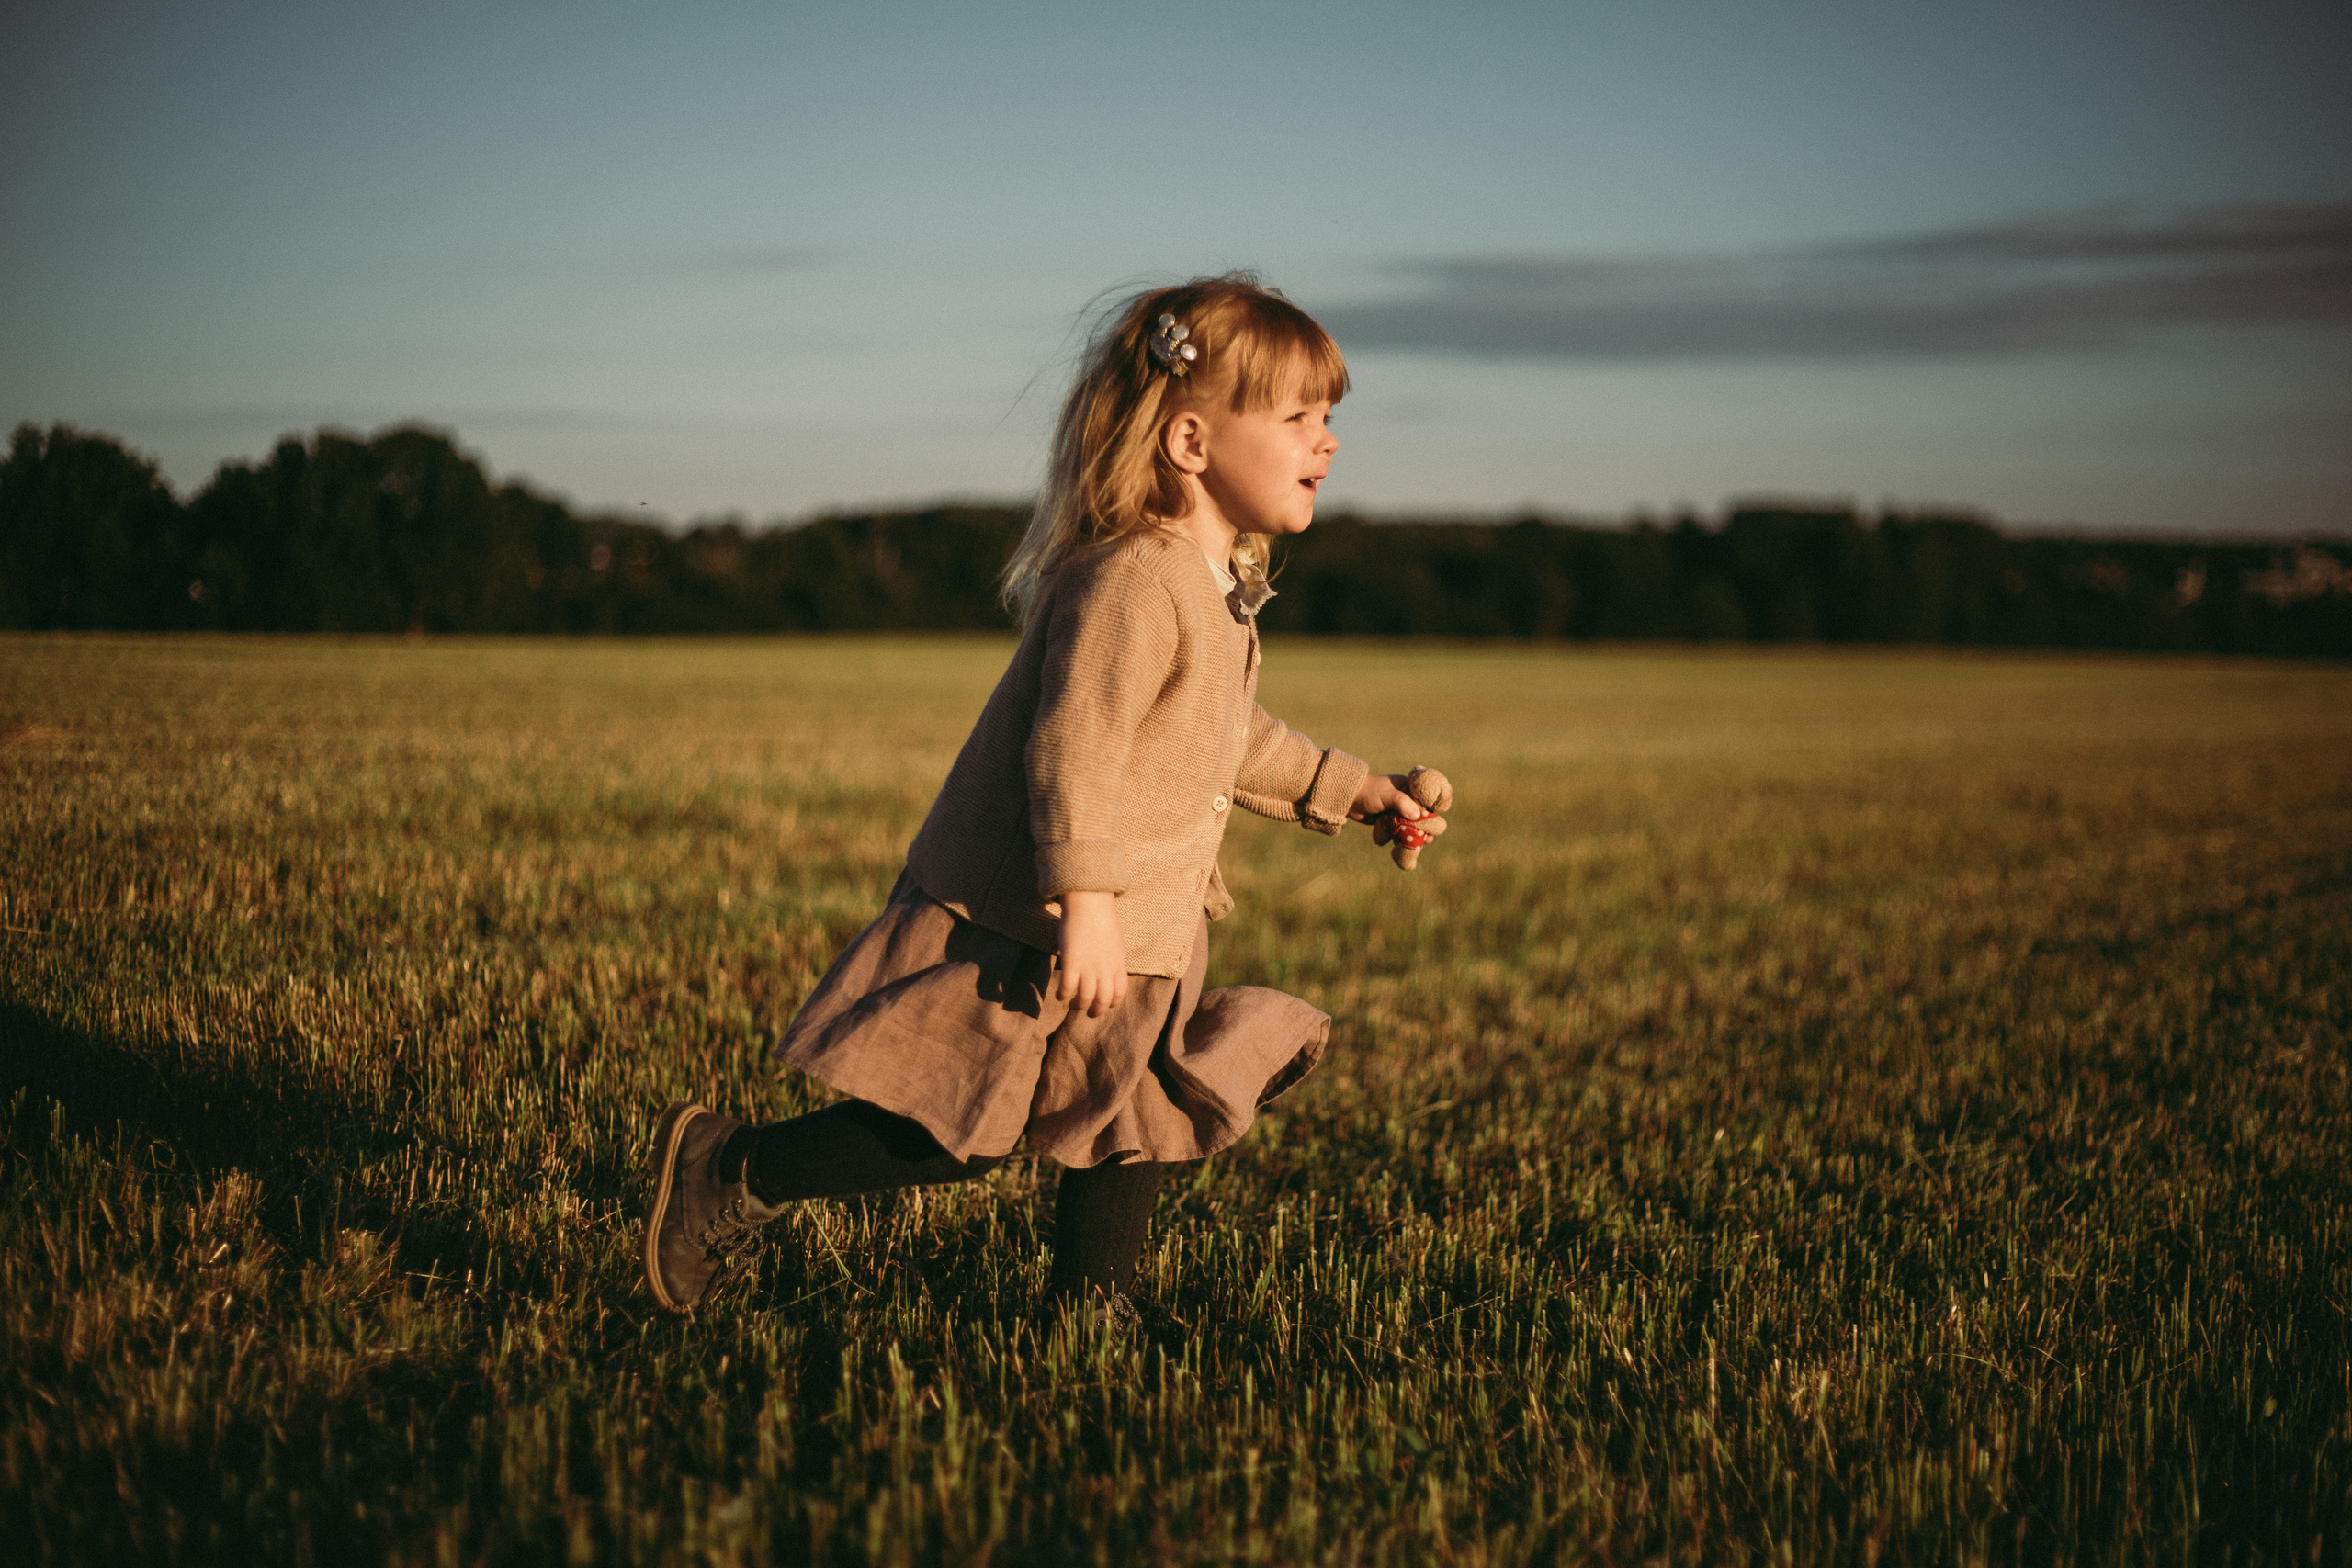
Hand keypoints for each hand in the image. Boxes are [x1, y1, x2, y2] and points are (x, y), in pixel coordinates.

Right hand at [1055, 890, 1128, 1017]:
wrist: (1089, 903)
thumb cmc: (1101, 918)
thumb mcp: (1115, 941)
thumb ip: (1113, 957)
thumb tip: (1110, 966)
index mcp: (1118, 963)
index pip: (1120, 992)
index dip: (1113, 1002)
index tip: (1105, 1004)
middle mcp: (1105, 968)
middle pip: (1104, 1000)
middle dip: (1096, 1011)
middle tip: (1088, 1012)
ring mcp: (1089, 966)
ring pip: (1086, 998)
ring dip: (1079, 1005)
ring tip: (1073, 1004)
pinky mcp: (1072, 962)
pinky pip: (1068, 987)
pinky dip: (1063, 995)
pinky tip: (1060, 995)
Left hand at [1350, 772, 1448, 845]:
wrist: (1347, 798)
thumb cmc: (1369, 791)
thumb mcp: (1387, 794)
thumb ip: (1402, 803)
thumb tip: (1417, 815)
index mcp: (1410, 788)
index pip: (1428, 800)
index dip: (1433, 810)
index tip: (1434, 821)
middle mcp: (1407, 800)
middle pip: (1423, 816)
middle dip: (1426, 828)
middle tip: (1427, 838)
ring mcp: (1398, 812)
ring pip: (1412, 827)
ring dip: (1415, 837)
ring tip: (1418, 846)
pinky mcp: (1389, 822)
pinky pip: (1400, 833)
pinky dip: (1401, 840)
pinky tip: (1402, 848)